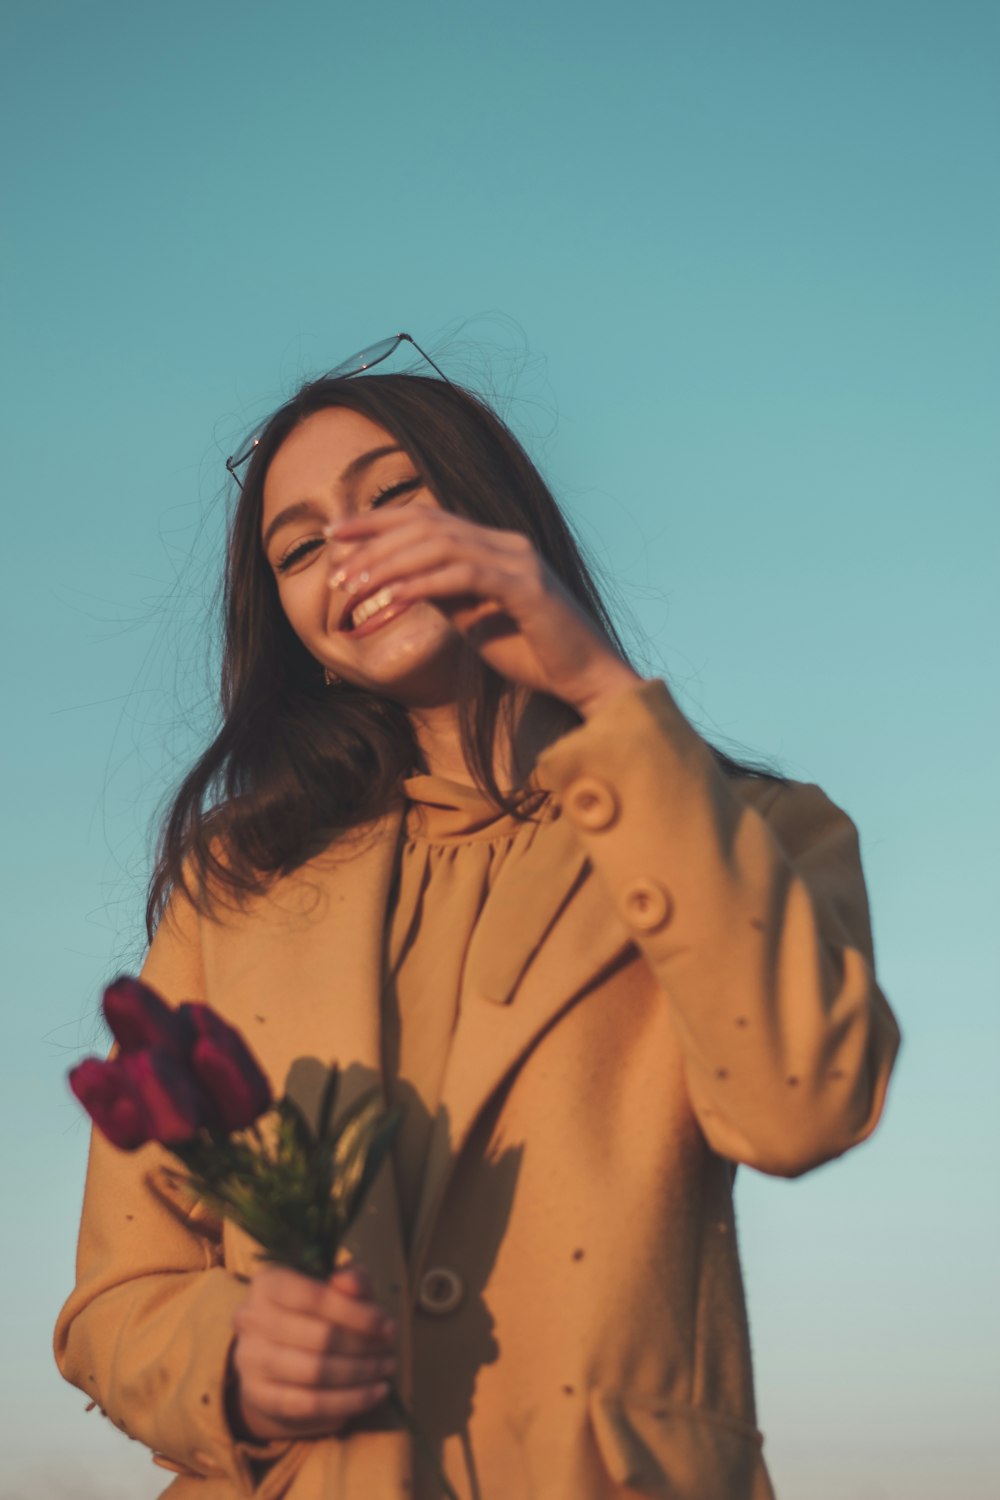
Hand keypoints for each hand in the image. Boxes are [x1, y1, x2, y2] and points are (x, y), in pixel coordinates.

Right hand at [228, 1262, 396, 1441]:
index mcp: (267, 1282)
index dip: (357, 1313)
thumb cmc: (316, 1312)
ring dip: (360, 1374)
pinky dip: (349, 1401)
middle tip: (390, 1351)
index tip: (388, 1326)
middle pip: (320, 1337)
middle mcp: (251, 1319)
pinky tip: (375, 1393)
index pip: (314, 1297)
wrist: (277, 1354)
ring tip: (385, 1369)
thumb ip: (350, 1279)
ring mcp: (250, 1359)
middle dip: (363, 1347)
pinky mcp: (257, 1395)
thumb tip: (352, 1282)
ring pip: (316, 1372)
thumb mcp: (337, 1287)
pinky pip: (309, 1404)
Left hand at [325, 504, 640, 714]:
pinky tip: (393, 599)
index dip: (377, 522)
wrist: (588, 679)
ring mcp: (520, 562)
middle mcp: (507, 543)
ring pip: (439, 544)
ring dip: (389, 564)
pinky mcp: (527, 589)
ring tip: (354, 587)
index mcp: (495, 546)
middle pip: (426, 524)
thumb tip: (400, 584)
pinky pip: (464, 575)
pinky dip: (423, 584)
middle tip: (335, 569)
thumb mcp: (477, 620)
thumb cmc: (535, 655)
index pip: (427, 518)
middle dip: (373, 543)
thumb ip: (446, 596)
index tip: (335, 536)